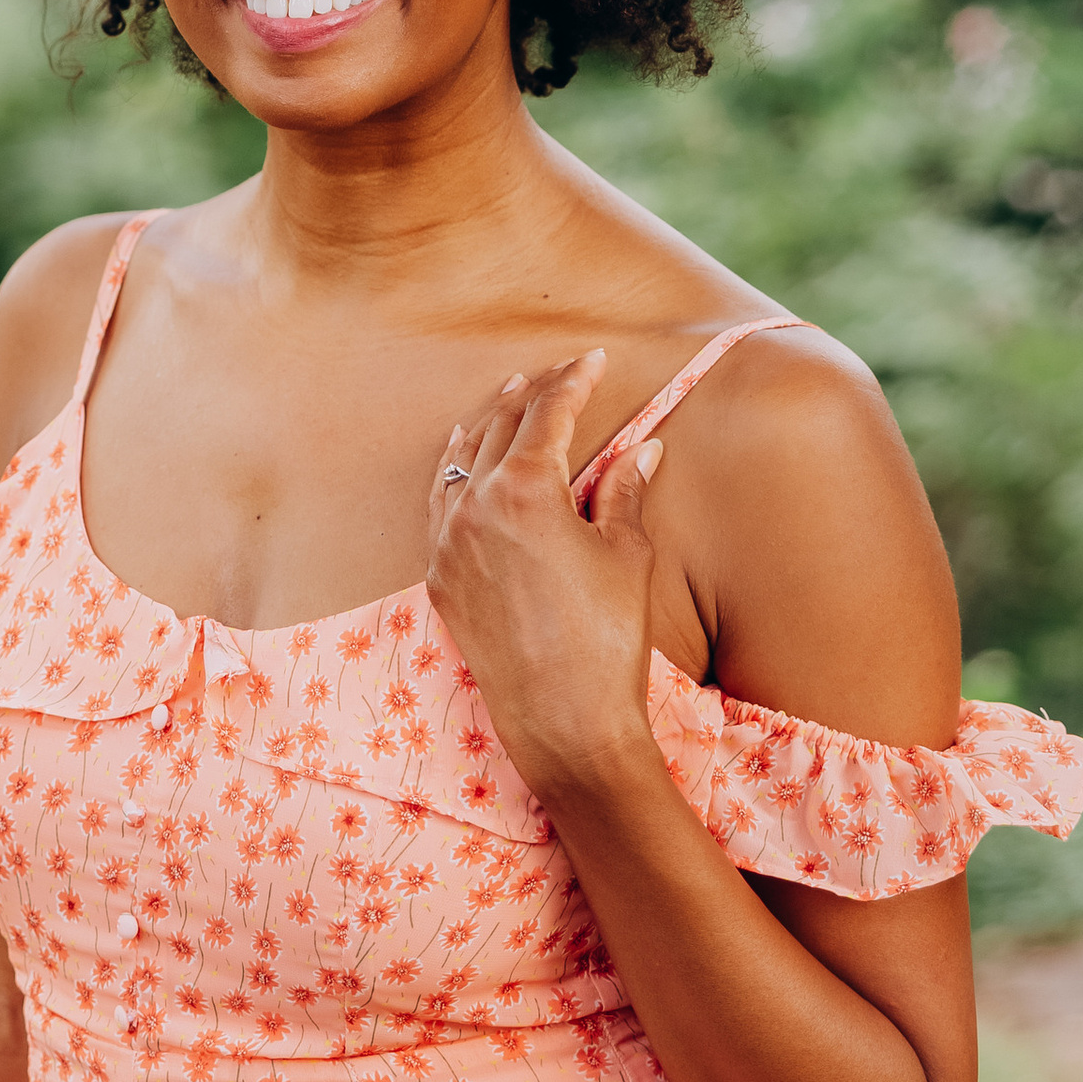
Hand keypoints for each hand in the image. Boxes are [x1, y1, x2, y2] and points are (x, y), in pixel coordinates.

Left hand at [424, 349, 666, 812]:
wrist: (565, 722)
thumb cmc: (608, 638)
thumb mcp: (628, 555)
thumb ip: (625, 491)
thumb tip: (643, 448)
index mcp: (525, 488)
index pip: (548, 415)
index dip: (573, 381)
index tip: (592, 359)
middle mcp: (474, 506)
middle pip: (499, 427)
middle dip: (531, 395)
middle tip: (557, 375)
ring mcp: (448, 542)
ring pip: (459, 460)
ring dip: (485, 424)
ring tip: (507, 397)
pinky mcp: (439, 578)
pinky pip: (439, 503)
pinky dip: (456, 471)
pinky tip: (467, 462)